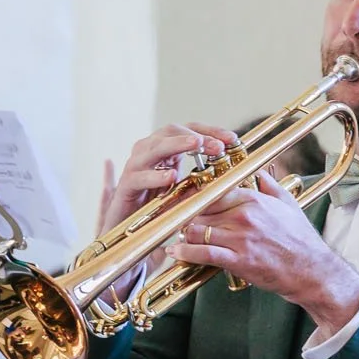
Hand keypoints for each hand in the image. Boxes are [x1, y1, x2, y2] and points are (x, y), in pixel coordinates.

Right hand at [98, 120, 243, 234]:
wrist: (127, 229)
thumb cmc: (157, 206)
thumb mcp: (184, 189)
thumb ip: (201, 178)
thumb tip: (230, 171)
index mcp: (164, 149)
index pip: (189, 130)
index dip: (210, 130)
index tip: (232, 139)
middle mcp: (147, 152)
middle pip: (171, 131)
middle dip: (197, 136)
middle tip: (218, 146)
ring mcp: (135, 166)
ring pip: (154, 147)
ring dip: (177, 144)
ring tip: (197, 145)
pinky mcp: (126, 185)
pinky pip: (140, 177)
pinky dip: (156, 176)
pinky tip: (171, 177)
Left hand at [164, 169, 358, 328]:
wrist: (310, 269)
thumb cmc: (299, 239)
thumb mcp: (288, 204)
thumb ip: (269, 185)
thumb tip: (258, 172)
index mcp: (253, 199)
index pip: (213, 191)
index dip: (195, 197)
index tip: (185, 201)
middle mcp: (244, 215)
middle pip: (200, 210)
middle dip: (186, 216)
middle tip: (175, 221)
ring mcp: (240, 238)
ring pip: (197, 229)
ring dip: (183, 234)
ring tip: (177, 237)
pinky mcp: (238, 259)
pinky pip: (203, 253)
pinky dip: (185, 252)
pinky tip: (176, 252)